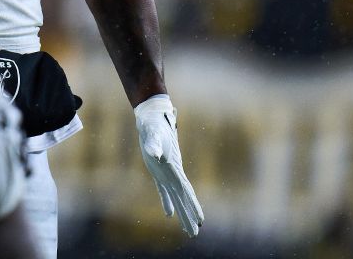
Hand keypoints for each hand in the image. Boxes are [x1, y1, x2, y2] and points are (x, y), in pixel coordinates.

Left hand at [134, 94, 203, 236]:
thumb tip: (155, 155)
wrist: (152, 118)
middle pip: (184, 198)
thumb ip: (154, 145)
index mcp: (174, 167)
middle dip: (189, 215)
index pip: (186, 191)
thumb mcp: (152, 135)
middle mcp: (173, 172)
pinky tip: (169, 214)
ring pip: (176, 197)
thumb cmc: (153, 125)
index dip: (193, 205)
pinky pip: (164, 191)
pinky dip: (167, 202)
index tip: (201, 220)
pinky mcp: (158, 172)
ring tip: (188, 229)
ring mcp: (167, 173)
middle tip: (194, 234)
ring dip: (181, 212)